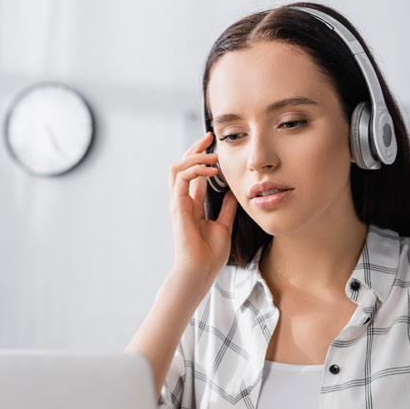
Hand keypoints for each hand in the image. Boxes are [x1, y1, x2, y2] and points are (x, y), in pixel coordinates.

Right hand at [168, 132, 238, 283]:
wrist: (200, 271)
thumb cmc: (210, 254)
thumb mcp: (224, 224)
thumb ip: (226, 207)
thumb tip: (232, 191)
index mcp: (192, 205)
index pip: (194, 174)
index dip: (202, 157)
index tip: (215, 145)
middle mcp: (182, 201)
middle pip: (182, 166)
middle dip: (195, 149)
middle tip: (210, 137)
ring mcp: (178, 203)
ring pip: (177, 167)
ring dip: (194, 156)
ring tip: (212, 155)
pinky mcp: (177, 206)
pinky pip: (181, 178)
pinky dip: (194, 169)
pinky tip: (211, 170)